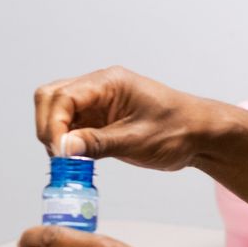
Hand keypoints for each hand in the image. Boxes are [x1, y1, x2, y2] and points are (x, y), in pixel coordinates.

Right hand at [32, 66, 232, 171]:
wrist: (199, 134)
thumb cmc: (177, 129)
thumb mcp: (138, 140)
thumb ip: (99, 143)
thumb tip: (65, 149)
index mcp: (109, 82)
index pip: (63, 96)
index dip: (54, 125)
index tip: (60, 154)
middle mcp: (98, 88)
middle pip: (51, 98)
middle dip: (48, 128)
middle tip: (59, 158)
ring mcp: (96, 103)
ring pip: (56, 113)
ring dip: (55, 137)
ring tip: (69, 164)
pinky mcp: (98, 120)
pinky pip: (70, 128)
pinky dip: (66, 145)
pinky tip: (77, 163)